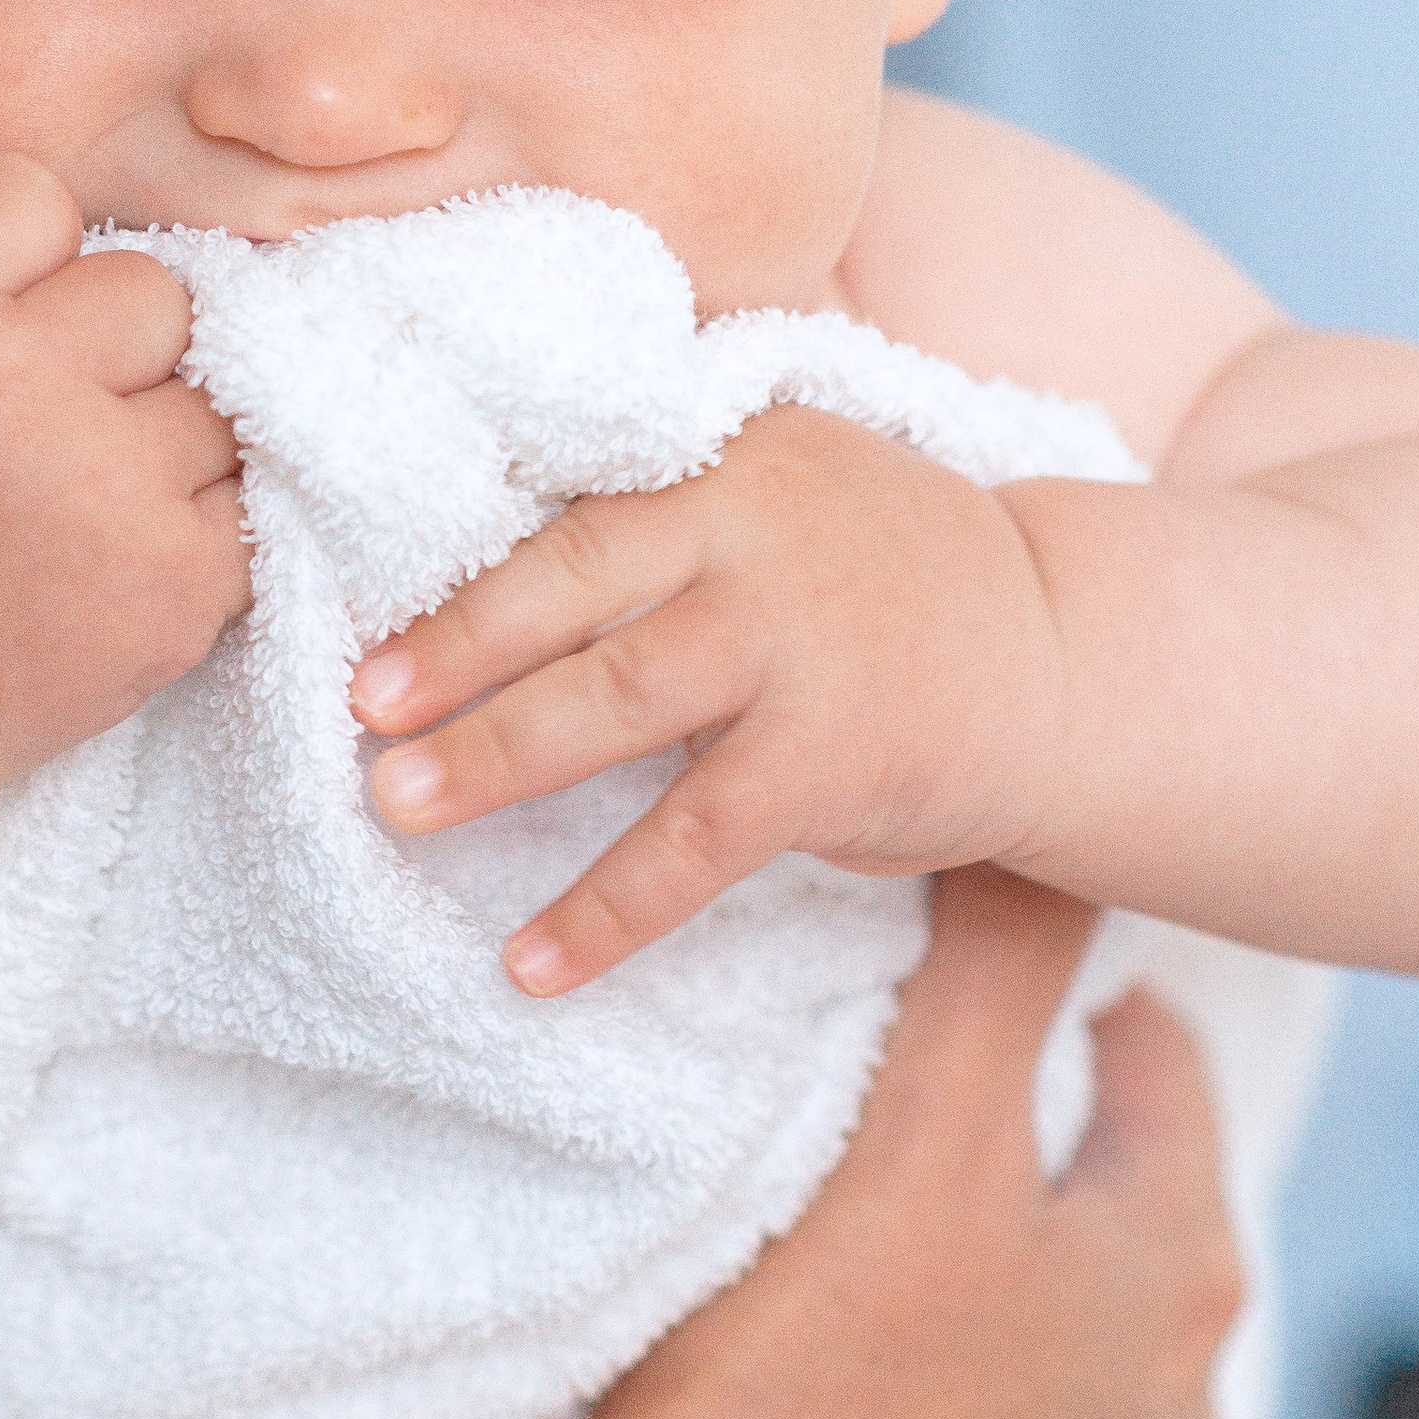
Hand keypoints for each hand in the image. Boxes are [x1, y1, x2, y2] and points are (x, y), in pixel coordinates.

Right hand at [0, 155, 246, 787]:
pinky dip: (199, 517)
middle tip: (41, 424)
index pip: (30, 193)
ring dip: (163, 432)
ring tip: (79, 494)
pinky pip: (250, 489)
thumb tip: (109, 204)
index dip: (16, 256)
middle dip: (109, 345)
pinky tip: (119, 549)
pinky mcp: (178, 584)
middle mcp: (9, 391)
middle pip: (150, 286)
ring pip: (213, 387)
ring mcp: (105, 494)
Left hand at [353, 404, 1068, 988]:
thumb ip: (663, 522)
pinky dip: (605, 909)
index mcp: (725, 454)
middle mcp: (756, 525)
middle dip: (452, 655)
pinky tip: (532, 964)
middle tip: (355, 713)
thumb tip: (471, 596)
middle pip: (571, 586)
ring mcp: (797, 641)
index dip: (461, 573)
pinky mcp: (832, 756)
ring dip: (494, 761)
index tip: (357, 622)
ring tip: (395, 809)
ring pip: (615, 701)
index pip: (572, 506)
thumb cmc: (880, 581)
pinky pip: (691, 842)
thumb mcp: (778, 497)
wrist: (1063, 652)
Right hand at [432, 871, 1238, 1418]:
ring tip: (895, 1330)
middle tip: (945, 1141)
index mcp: (1164, 1288)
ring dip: (1019, 1376)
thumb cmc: (793, 1407)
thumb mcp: (912, 1145)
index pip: (1157, 1092)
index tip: (1024, 996)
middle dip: (1062, 1199)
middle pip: (1139, 1269)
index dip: (1092, 1027)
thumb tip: (1027, 843)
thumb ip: (985, 973)